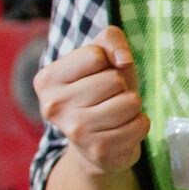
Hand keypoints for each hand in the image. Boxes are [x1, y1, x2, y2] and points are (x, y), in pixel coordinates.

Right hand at [33, 26, 148, 175]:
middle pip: (114, 79)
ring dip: (132, 106)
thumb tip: (123, 59)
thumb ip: (111, 39)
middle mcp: (54, 106)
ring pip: (130, 102)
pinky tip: (122, 129)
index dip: (107, 62)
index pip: (95, 55)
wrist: (96, 143)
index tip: (97, 75)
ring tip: (116, 113)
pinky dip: (139, 124)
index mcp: (47, 79)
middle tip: (107, 98)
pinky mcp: (99, 150)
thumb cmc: (101, 92)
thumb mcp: (102, 58)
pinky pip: (141, 124)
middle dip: (120, 86)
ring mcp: (76, 131)